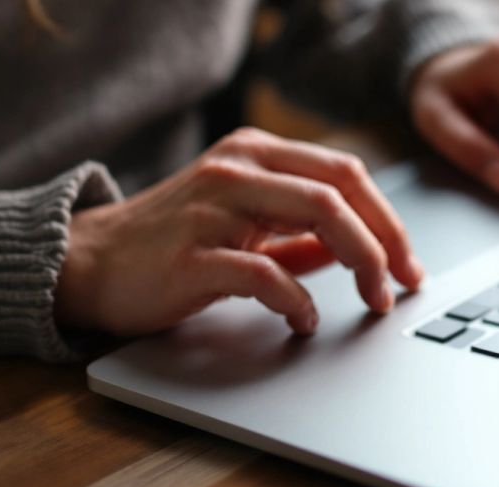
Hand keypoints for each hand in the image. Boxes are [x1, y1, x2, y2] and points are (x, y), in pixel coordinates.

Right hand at [54, 128, 423, 336]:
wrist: (90, 263)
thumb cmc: (172, 245)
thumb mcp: (243, 225)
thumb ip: (299, 234)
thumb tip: (357, 251)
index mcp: (255, 154)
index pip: (346, 172)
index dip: (388, 218)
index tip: (408, 262)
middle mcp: (238, 168)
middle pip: (340, 189)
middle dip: (386, 241)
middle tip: (401, 284)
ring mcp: (213, 207)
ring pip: (317, 214)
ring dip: (360, 262)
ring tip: (372, 298)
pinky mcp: (192, 254)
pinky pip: (265, 273)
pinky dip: (297, 299)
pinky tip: (304, 320)